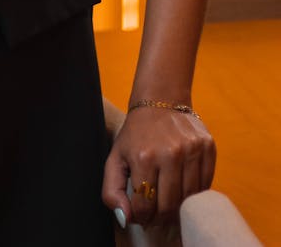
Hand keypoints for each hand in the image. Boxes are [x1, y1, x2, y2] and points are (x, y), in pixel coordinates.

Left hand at [102, 105, 215, 225]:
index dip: (141, 217)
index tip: (141, 216)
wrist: (160, 99)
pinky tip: (184, 188)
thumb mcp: (115, 157)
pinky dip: (195, 194)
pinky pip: (206, 185)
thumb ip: (112, 190)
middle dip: (160, 217)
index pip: (145, 206)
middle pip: (169, 206)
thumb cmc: (136, 134)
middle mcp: (170, 154)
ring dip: (179, 207)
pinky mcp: (208, 147)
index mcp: (143, 157)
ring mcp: (191, 150)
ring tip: (169, 203)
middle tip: (156, 215)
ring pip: (189, 199)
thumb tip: (126, 219)